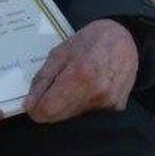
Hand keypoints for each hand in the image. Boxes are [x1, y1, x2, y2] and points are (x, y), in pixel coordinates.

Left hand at [23, 19, 139, 124]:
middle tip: (57, 84)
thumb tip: (29, 104)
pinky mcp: (116, 107)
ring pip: (74, 115)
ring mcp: (108, 101)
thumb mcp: (60, 52)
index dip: (36, 108)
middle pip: (60, 115)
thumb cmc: (90, 40)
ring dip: (68, 103)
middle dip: (52, 104)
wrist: (125, 39)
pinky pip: (89, 112)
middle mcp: (97, 92)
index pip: (49, 109)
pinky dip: (83, 103)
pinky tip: (89, 86)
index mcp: (80, 74)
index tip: (34, 101)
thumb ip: (43, 79)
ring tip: (75, 82)